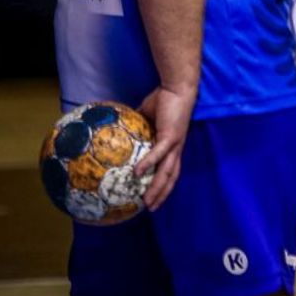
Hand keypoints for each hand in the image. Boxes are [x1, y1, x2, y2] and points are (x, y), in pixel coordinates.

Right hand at [134, 84, 195, 209]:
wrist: (176, 86)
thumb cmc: (164, 99)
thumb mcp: (146, 116)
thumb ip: (137, 126)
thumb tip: (119, 130)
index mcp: (173, 145)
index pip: (170, 170)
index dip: (164, 185)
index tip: (154, 197)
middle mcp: (177, 148)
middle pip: (171, 177)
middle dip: (162, 194)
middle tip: (150, 208)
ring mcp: (175, 143)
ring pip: (167, 171)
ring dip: (157, 188)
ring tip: (146, 201)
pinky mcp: (170, 136)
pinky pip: (158, 153)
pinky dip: (148, 164)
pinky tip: (137, 173)